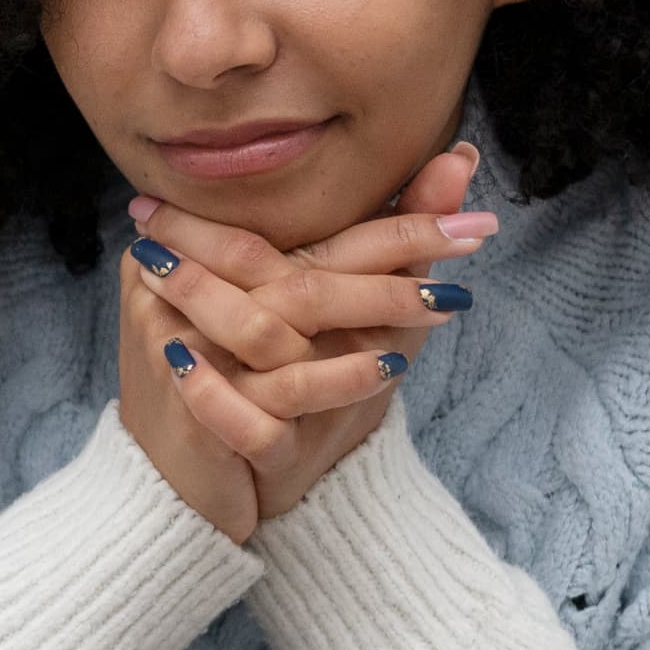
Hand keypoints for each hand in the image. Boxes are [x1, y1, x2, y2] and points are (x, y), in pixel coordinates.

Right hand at [116, 144, 497, 538]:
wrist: (179, 489)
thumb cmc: (254, 395)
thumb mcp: (321, 319)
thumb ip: (382, 243)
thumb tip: (458, 160)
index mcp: (198, 254)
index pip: (301, 224)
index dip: (387, 212)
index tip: (464, 191)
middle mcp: (180, 291)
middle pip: (298, 264)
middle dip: (393, 246)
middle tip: (470, 235)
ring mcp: (183, 348)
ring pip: (288, 318)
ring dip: (371, 307)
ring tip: (441, 306)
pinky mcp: (196, 408)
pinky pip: (277, 391)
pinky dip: (337, 378)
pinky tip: (388, 371)